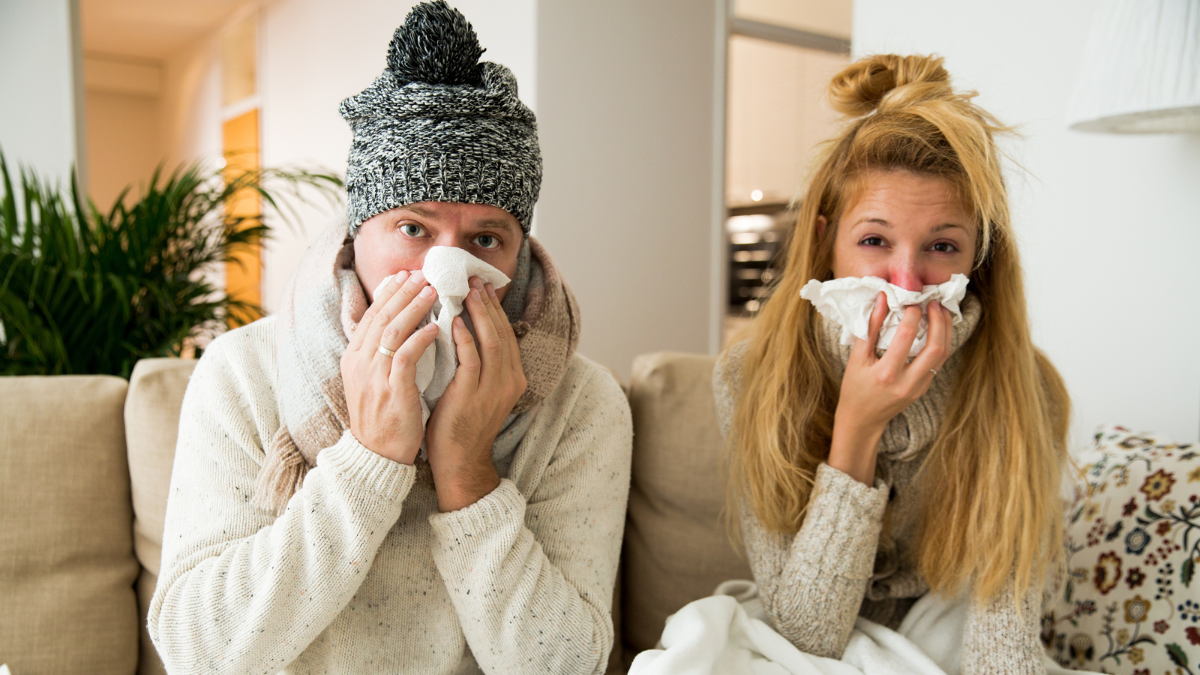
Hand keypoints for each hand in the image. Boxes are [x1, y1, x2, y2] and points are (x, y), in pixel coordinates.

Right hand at [341, 270, 438, 463]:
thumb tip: (397, 326)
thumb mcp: (373, 381)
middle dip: (402, 292)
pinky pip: (404, 357)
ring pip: (391, 331)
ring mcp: (374, 377)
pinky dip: (419, 339)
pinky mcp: (391, 392)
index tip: (405, 276)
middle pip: (380, 317)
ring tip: (432, 291)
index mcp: (354, 359)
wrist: (377, 456)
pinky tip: (435, 327)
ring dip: (413, 308)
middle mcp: (360, 364)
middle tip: (422, 274)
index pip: (370, 317)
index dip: (388, 294)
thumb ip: (381, 354)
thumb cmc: (383, 418)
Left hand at [426, 277, 526, 511]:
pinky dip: (464, 337)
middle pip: (502, 331)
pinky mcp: (473, 395)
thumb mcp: (478, 390)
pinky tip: (452, 321)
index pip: (506, 333)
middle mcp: (509, 380)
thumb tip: (465, 331)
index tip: (481, 287)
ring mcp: (493, 389)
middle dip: (487, 304)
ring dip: (478, 313)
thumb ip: (478, 364)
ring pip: (491, 340)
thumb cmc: (461, 425)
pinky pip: (471, 359)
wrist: (459, 462)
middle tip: (473, 279)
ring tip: (464, 291)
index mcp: (513, 377)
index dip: (494, 309)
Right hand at [828, 292, 951, 483]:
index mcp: (886, 373)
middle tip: (934, 302)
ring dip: (946, 330)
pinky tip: (938, 329)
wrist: (863, 419)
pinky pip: (939, 362)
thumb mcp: (857, 358)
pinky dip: (942, 342)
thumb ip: (871, 327)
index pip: (906, 336)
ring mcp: (919, 387)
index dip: (912, 315)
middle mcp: (907, 382)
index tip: (911, 301)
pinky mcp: (924, 388)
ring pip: (943, 355)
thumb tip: (883, 299)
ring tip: (941, 312)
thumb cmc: (855, 387)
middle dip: (939, 321)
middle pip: (935, 347)